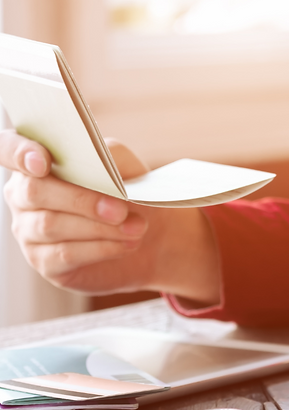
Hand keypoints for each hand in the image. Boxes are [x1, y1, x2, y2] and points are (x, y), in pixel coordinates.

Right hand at [0, 131, 219, 303]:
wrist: (152, 239)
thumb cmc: (130, 196)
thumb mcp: (127, 169)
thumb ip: (110, 156)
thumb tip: (97, 161)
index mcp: (36, 162)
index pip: (8, 148)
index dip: (19, 152)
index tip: (42, 163)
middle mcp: (22, 195)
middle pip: (34, 191)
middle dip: (81, 200)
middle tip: (120, 210)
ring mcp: (28, 230)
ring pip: (51, 225)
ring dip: (99, 227)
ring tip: (135, 228)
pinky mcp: (43, 261)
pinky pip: (64, 253)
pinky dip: (101, 248)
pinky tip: (126, 245)